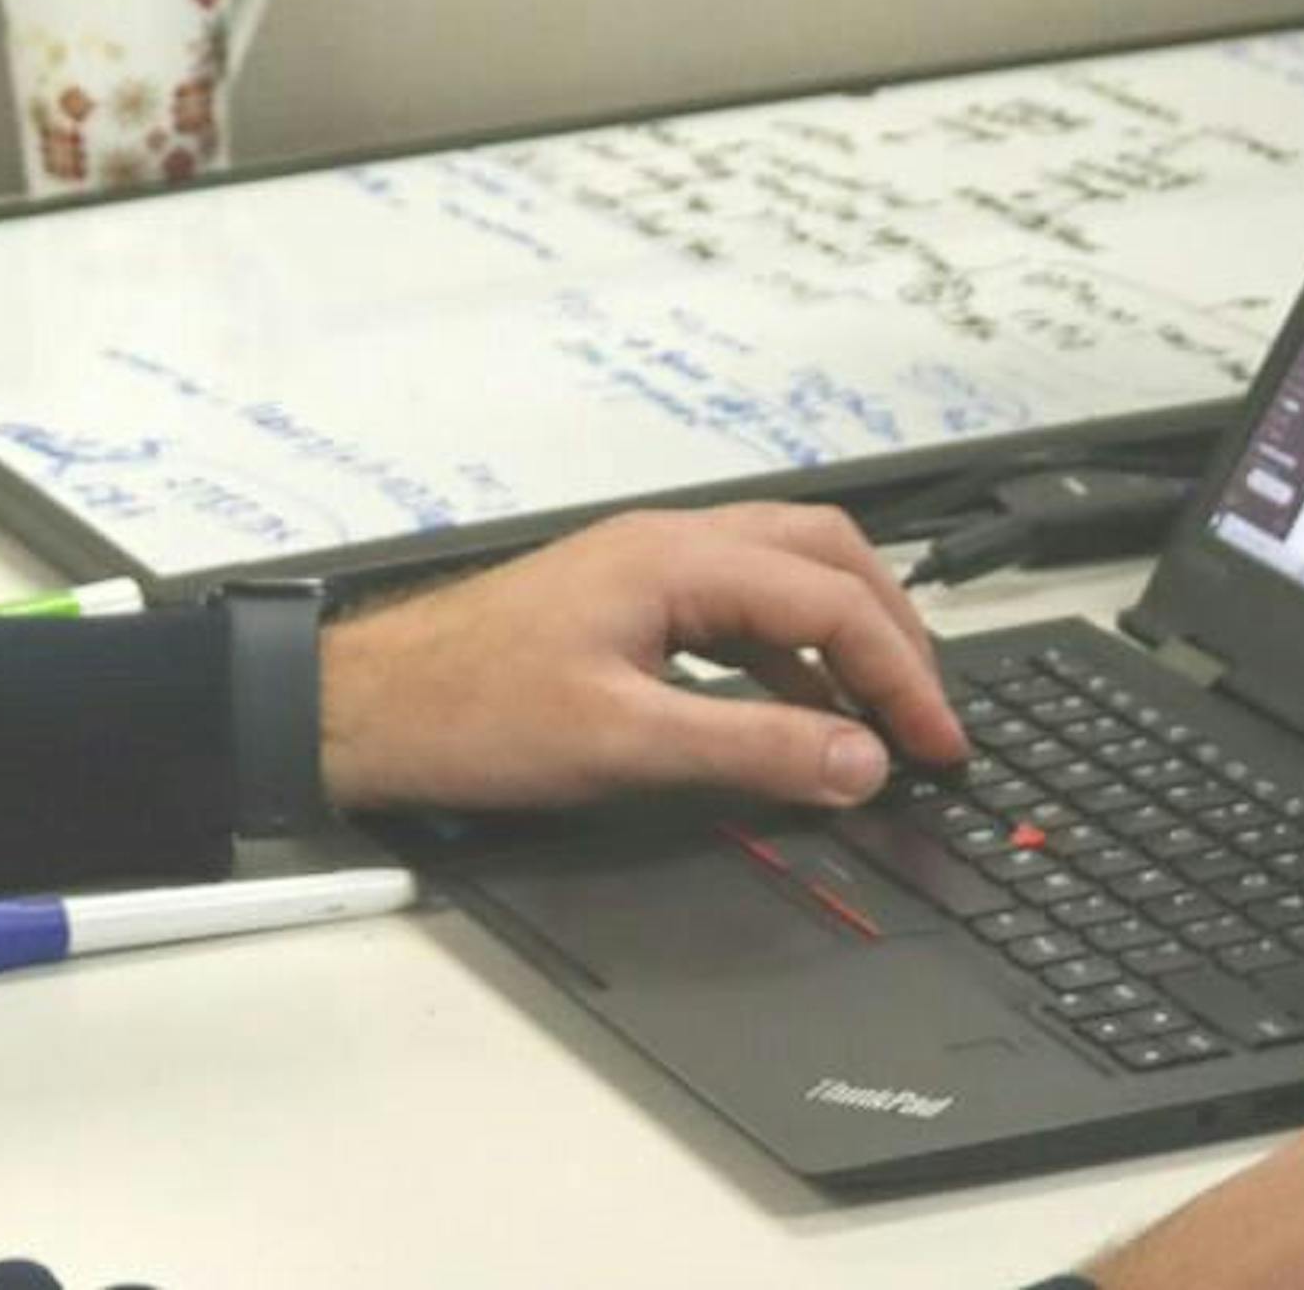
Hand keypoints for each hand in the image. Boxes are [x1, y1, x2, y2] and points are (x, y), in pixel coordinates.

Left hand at [314, 502, 965, 815]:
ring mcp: (648, 568)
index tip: (937, 743)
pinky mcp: (628, 603)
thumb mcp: (627, 742)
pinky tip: (800, 716)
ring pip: (783, 574)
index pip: (830, 596)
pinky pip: (739, 609)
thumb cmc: (473, 711)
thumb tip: (861, 759)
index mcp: (678, 558)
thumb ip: (753, 747)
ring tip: (883, 716)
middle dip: (892, 627)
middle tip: (930, 713)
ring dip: (845, 635)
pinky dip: (790, 654)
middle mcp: (671, 544)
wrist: (366, 706)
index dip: (900, 672)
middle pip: (823, 554)